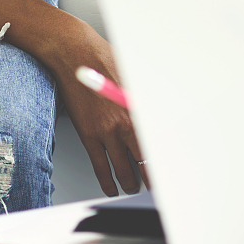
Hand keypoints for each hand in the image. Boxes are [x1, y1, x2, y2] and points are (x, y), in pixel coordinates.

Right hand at [47, 19, 148, 197]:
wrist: (75, 55)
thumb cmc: (104, 60)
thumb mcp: (134, 79)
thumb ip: (142, 101)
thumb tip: (154, 113)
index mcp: (139, 111)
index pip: (157, 146)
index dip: (163, 163)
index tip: (168, 172)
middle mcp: (125, 124)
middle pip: (144, 162)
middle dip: (151, 178)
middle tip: (156, 188)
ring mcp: (105, 132)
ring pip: (122, 169)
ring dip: (129, 183)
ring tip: (133, 188)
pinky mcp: (88, 135)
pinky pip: (100, 166)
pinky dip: (107, 181)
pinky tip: (111, 188)